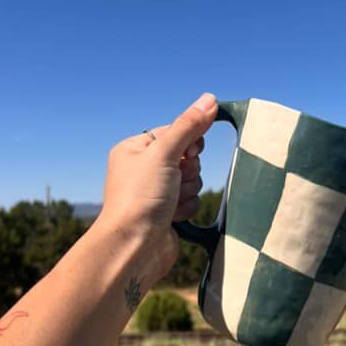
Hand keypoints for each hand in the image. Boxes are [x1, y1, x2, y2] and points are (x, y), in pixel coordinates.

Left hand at [98, 92, 217, 280]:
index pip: (175, 133)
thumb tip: (211, 98)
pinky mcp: (167, 212)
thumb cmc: (140, 198)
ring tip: (170, 203)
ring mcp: (156, 192)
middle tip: (174, 183)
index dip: (188, 143)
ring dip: (188, 191)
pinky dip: (187, 208)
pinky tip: (173, 217)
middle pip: (188, 157)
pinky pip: (191, 200)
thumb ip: (189, 126)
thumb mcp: (165, 154)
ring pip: (192, 180)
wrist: (135, 247)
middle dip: (188, 172)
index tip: (188, 154)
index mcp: (134, 149)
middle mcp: (143, 169)